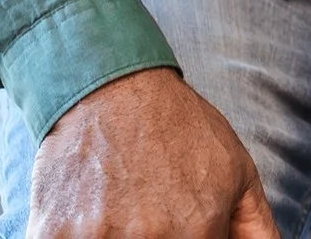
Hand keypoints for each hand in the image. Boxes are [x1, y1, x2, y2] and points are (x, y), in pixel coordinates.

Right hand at [29, 66, 278, 238]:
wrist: (110, 86)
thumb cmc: (173, 125)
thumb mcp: (236, 169)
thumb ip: (256, 226)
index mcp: (198, 232)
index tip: (181, 226)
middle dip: (155, 237)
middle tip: (148, 211)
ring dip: (116, 235)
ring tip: (121, 207)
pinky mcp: (54, 235)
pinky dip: (80, 234)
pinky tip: (91, 212)